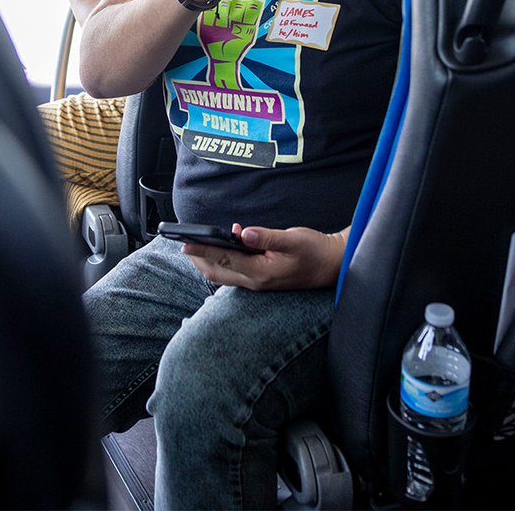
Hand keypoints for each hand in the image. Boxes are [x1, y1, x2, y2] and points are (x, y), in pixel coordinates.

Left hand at [181, 224, 347, 290]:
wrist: (331, 267)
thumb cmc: (315, 251)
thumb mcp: (294, 239)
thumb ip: (267, 237)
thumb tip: (242, 232)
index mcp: (261, 272)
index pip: (224, 260)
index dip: (203, 250)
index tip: (185, 242)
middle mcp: (255, 281)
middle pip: (216, 272)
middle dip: (198, 257)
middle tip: (183, 242)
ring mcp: (256, 282)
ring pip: (222, 274)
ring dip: (206, 261)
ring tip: (195, 245)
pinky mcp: (260, 278)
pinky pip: (233, 272)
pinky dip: (221, 260)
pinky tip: (225, 243)